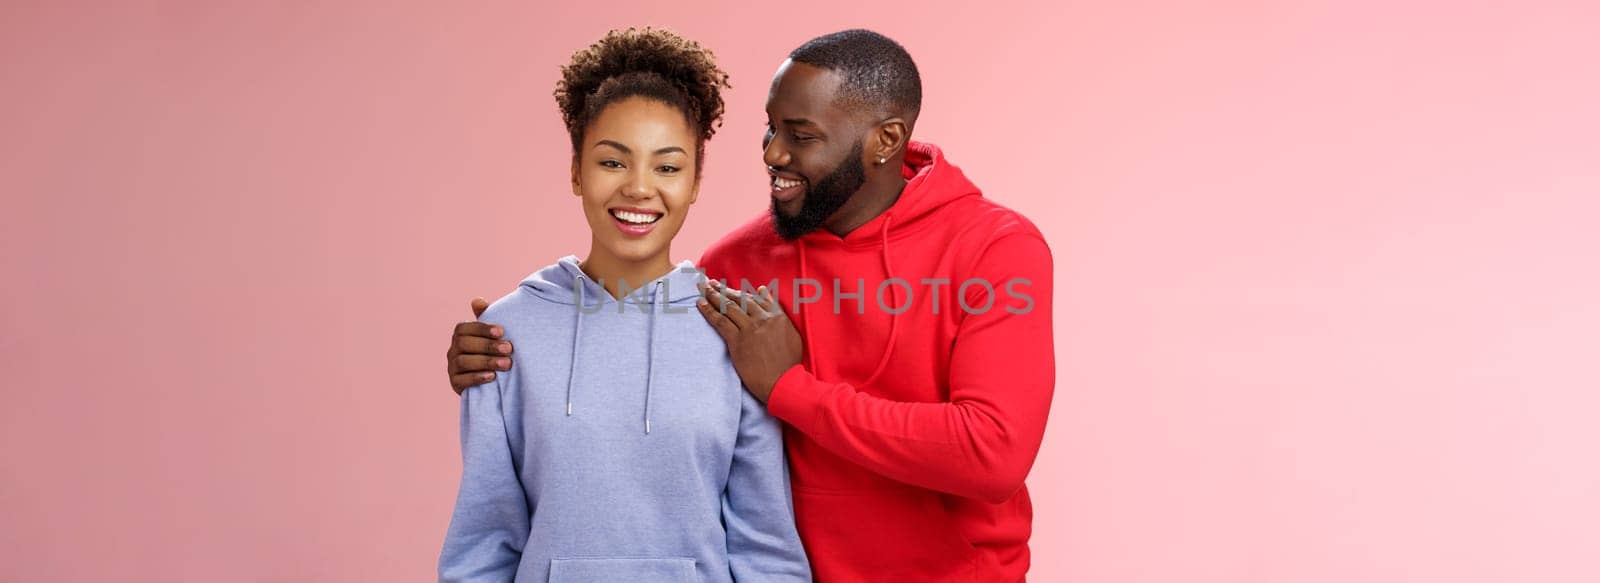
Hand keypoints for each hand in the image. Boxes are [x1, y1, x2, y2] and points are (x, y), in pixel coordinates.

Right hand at [447, 297, 514, 394]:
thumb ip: (486, 317)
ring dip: (486, 361)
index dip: (482, 328)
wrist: (491, 381)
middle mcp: (452, 350)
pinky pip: (462, 380)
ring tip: (507, 364)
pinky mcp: (455, 384)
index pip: (464, 328)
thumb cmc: (493, 351)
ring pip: (463, 362)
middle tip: (509, 348)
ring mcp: (452, 367)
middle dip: (488, 345)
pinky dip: (477, 377)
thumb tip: (478, 300)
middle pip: (464, 344)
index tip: (501, 331)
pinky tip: (493, 377)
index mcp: (460, 335)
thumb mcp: (491, 334)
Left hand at [696, 281, 801, 401]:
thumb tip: (764, 291)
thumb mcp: (792, 335)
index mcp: (777, 317)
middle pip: (739, 299)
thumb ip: (778, 311)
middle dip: (723, 290)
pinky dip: (709, 311)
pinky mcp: (737, 341)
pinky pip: (720, 321)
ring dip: (713, 295)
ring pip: (728, 307)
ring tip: (703, 288)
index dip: (740, 292)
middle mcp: (762, 319)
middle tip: (710, 283)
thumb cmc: (789, 364)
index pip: (755, 299)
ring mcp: (749, 329)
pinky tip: (700, 304)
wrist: (782, 382)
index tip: (729, 288)